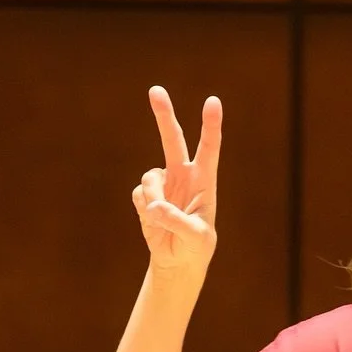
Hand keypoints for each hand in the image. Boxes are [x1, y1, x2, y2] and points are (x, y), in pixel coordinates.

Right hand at [133, 86, 220, 278]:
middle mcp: (183, 176)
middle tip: (155, 90)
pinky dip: (144, 210)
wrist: (177, 261)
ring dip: (153, 198)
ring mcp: (164, 183)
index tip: (213, 102)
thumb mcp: (195, 239)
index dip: (211, 126)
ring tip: (161, 220)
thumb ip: (177, 221)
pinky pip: (139, 194)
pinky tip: (154, 222)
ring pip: (149, 177)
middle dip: (164, 115)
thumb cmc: (195, 248)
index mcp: (204, 181)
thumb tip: (154, 206)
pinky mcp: (147, 195)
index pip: (209, 149)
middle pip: (172, 139)